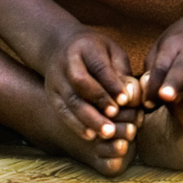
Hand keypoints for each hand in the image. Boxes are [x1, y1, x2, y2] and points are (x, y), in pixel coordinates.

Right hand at [44, 28, 140, 143]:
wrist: (61, 48)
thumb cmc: (97, 53)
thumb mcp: (112, 53)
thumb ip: (121, 72)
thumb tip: (131, 95)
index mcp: (85, 47)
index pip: (99, 66)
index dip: (111, 84)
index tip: (125, 101)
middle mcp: (66, 62)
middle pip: (80, 84)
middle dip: (99, 102)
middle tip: (117, 118)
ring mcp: (56, 80)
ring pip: (70, 101)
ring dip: (89, 119)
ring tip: (107, 133)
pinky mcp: (52, 95)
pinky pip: (62, 111)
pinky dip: (76, 125)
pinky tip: (90, 135)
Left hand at [141, 17, 182, 117]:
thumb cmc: (181, 43)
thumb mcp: (163, 49)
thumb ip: (154, 73)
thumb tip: (146, 100)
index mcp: (172, 46)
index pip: (161, 65)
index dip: (155, 82)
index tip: (149, 102)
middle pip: (181, 66)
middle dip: (174, 81)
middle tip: (166, 96)